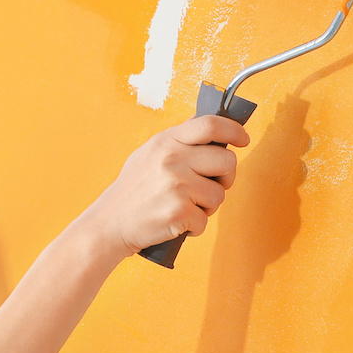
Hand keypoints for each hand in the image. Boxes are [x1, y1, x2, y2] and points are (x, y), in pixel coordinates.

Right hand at [84, 114, 250, 256]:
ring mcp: (177, 185)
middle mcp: (172, 159)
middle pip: (227, 160)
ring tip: (185, 208)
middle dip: (225, 178)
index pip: (210, 124)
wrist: (108, 224)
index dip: (234, 129)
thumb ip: (179, 141)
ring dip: (207, 207)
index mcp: (166, 141)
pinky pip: (205, 220)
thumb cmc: (132, 192)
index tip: (243, 139)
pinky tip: (176, 223)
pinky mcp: (179, 211)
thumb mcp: (149, 154)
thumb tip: (211, 127)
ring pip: (220, 194)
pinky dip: (194, 227)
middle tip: (210, 187)